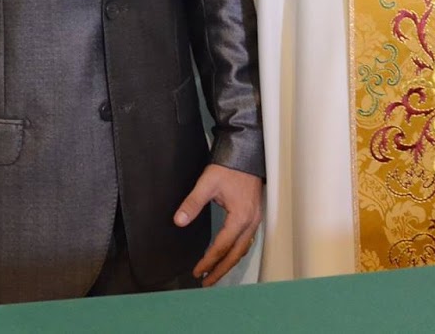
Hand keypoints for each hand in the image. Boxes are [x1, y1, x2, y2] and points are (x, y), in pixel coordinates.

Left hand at [173, 163, 262, 285]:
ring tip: (215, 273)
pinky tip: (228, 254)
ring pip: (243, 249)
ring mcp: (255, 219)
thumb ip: (192, 203)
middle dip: (220, 270)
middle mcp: (251, 221)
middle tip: (207, 282)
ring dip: (229, 263)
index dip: (208, 261)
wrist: (247, 152)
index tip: (197, 272)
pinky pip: (247, 241)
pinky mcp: (255, 215)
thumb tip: (179, 221)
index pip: (222, 246)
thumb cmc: (229, 167)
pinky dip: (236, 252)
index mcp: (240, 217)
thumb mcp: (207, 183)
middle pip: (236, 254)